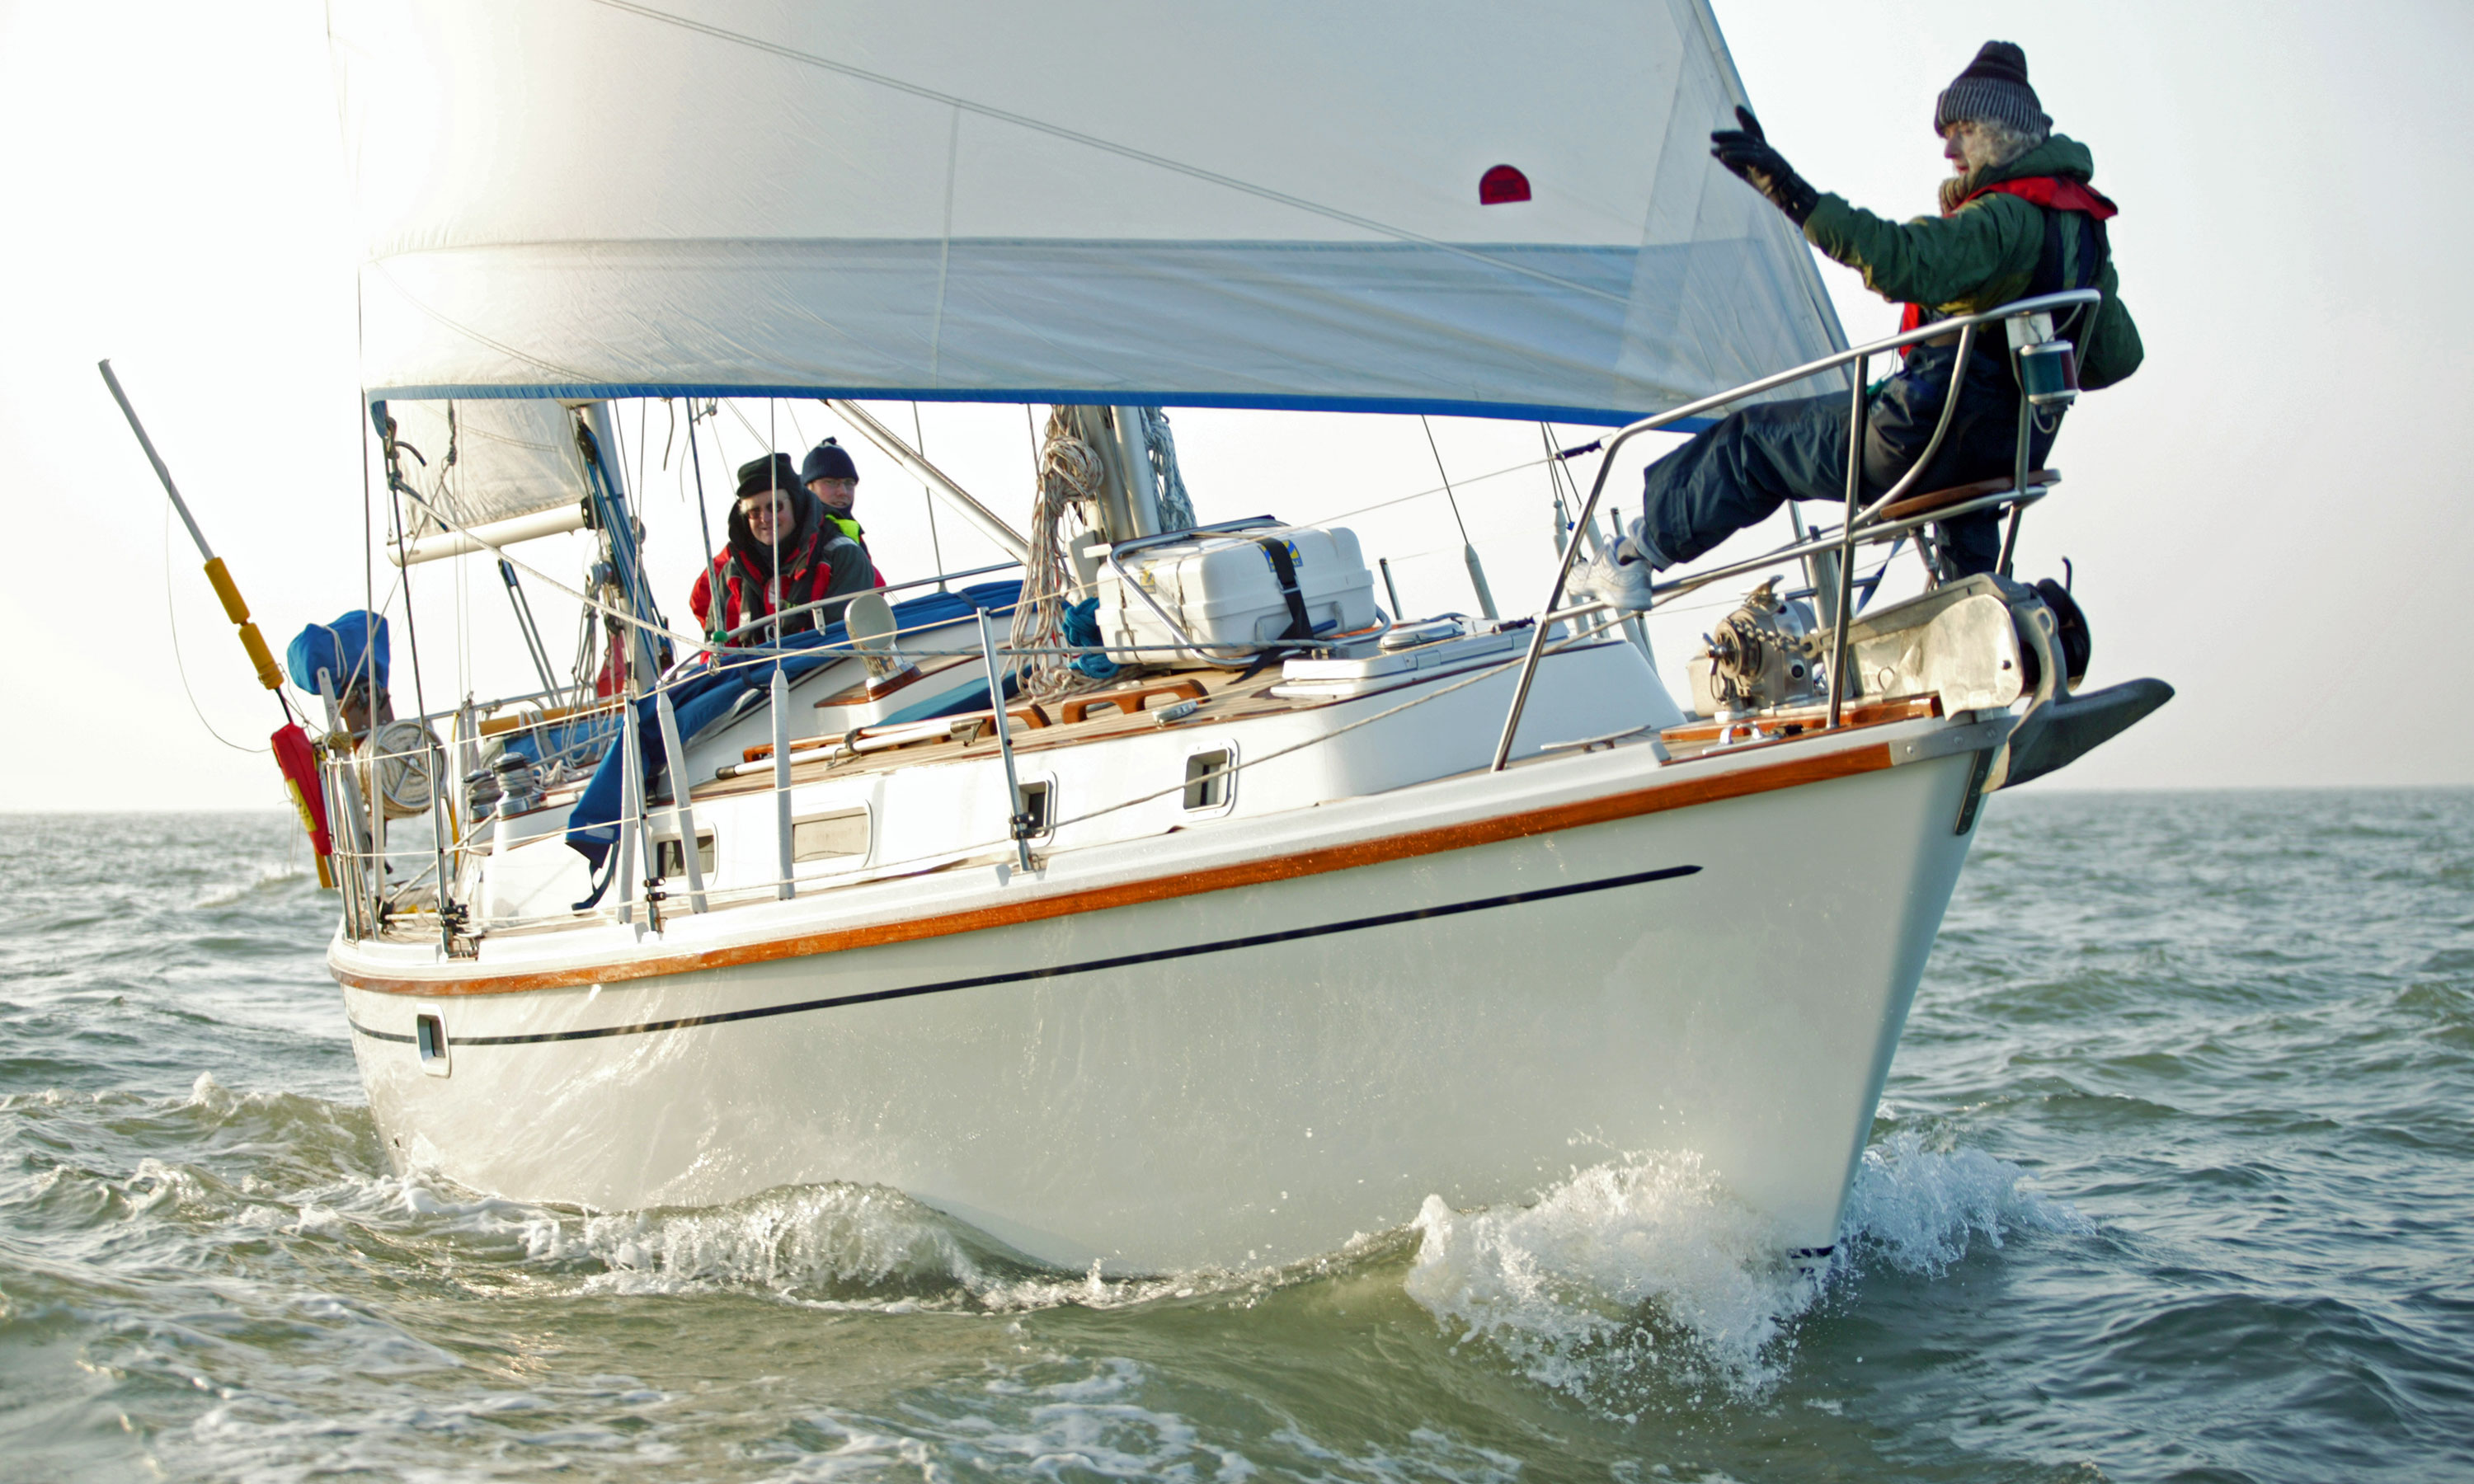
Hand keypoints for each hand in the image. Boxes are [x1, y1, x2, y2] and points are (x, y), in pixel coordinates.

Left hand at [1710, 106, 1817, 224]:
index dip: (1747, 118)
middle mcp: (1766, 148)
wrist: (1788, 195)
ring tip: (1714, 149)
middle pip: (1745, 138)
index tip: (1738, 108)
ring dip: (1729, 147)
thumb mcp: (1748, 172)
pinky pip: (1750, 158)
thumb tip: (1718, 153)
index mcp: (1763, 148)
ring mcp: (1768, 155)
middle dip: (1728, 136)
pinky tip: (1724, 157)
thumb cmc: (1768, 184)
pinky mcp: (1768, 164)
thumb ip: (1734, 162)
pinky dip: (1736, 156)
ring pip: (1746, 147)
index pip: (1754, 131)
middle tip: (1712, 135)